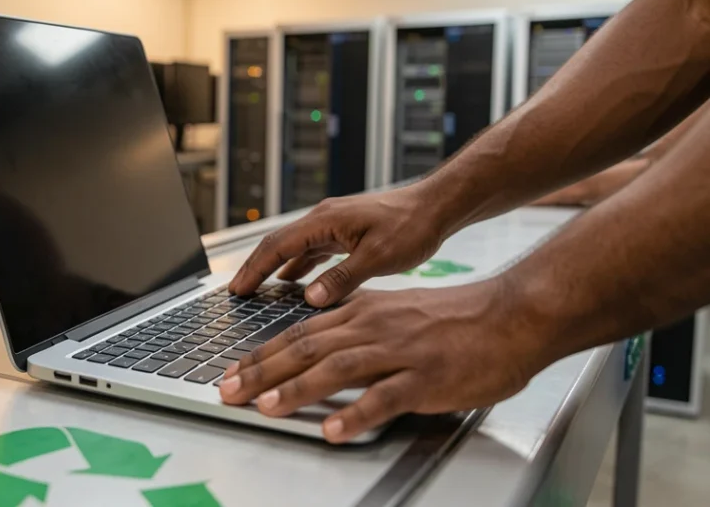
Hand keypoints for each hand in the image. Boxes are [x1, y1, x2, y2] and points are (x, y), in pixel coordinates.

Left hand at [217, 281, 543, 442]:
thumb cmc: (456, 318)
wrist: (512, 315)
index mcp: (363, 311)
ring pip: (337, 368)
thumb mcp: (395, 312)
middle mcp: (374, 326)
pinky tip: (332, 430)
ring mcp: (400, 351)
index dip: (262, 353)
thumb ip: (358, 328)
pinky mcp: (427, 377)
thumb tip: (320, 347)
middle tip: (230, 391)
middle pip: (306, 348)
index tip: (232, 371)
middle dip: (262, 371)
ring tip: (267, 408)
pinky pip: (385, 397)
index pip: (300, 333)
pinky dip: (355, 414)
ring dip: (297, 389)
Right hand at [229, 187, 446, 306]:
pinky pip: (311, 249)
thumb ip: (342, 278)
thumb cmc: (413, 227)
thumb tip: (309, 298)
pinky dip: (297, 266)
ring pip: (293, 247)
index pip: (277, 246)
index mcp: (325, 221)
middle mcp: (323, 219)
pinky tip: (293, 282)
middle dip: (255, 268)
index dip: (254, 269)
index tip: (237, 290)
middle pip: (278, 244)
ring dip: (273, 267)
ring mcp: (333, 224)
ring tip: (257, 290)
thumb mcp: (379, 258)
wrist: (437, 206)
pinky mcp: (345, 231)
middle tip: (236, 292)